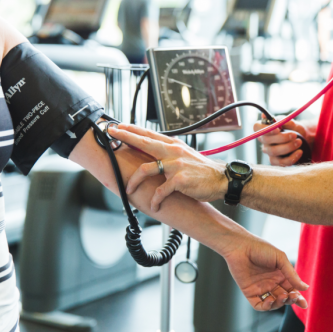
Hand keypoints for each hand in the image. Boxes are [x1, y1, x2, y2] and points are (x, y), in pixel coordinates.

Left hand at [108, 124, 226, 211]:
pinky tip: (154, 205)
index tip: (118, 126)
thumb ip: (170, 152)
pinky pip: (160, 191)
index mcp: (173, 145)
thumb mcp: (185, 155)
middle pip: (144, 142)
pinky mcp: (179, 180)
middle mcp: (173, 152)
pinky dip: (155, 200)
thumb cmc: (202, 170)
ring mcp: (176, 165)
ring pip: (146, 169)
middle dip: (126, 137)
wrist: (221, 179)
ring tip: (128, 190)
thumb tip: (154, 150)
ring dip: (133, 182)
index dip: (132, 129)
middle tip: (112, 133)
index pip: (149, 134)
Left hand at [223, 232, 308, 310]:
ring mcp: (260, 288)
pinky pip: (259, 305)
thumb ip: (292, 274)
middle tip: (293, 296)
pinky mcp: (250, 292)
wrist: (240, 246)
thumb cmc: (260, 248)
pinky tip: (270, 300)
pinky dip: (266, 307)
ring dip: (280, 303)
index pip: (292, 289)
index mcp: (280, 274)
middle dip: (290, 300)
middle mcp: (271, 282)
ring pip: (273, 303)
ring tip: (282, 296)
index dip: (298, 297)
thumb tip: (306, 288)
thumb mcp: (280, 259)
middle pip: (284, 297)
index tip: (304, 303)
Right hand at [254, 116, 316, 166]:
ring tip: (299, 142)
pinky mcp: (274, 161)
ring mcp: (268, 151)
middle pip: (266, 140)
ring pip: (273, 151)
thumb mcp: (289, 122)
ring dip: (288, 147)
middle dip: (282, 138)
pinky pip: (280, 162)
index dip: (265, 128)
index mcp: (263, 127)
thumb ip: (285, 121)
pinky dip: (291, 158)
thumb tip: (286, 122)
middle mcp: (263, 140)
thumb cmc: (291, 128)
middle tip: (294, 135)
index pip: (257, 127)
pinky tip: (299, 152)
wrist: (299, 138)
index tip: (278, 129)